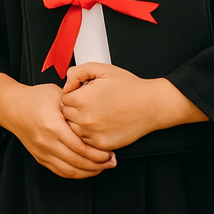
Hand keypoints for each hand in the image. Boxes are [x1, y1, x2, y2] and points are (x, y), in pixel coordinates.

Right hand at [0, 74, 115, 178]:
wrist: (13, 107)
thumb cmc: (36, 97)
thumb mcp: (57, 94)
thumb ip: (76, 104)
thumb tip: (97, 113)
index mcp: (52, 125)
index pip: (80, 147)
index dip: (98, 153)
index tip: (111, 151)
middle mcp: (46, 141)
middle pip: (77, 162)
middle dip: (98, 165)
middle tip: (112, 162)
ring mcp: (42, 152)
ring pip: (69, 171)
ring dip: (89, 172)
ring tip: (102, 167)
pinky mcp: (40, 157)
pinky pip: (60, 171)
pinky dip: (76, 173)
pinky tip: (87, 169)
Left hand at [60, 63, 205, 150]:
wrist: (150, 105)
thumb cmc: (128, 86)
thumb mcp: (101, 69)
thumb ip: (77, 72)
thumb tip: (66, 86)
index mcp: (82, 99)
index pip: (63, 99)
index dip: (74, 94)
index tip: (84, 93)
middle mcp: (85, 119)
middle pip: (66, 115)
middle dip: (74, 108)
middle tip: (89, 103)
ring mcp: (94, 133)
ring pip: (73, 129)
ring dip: (79, 122)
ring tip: (95, 113)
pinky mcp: (102, 144)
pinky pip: (86, 141)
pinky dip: (89, 134)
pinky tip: (100, 124)